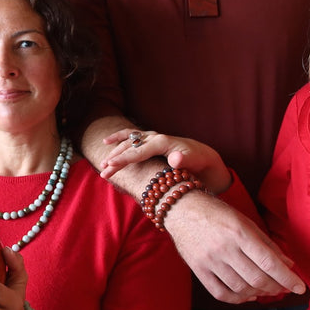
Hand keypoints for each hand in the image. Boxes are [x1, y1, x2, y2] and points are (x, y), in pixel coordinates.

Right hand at [101, 129, 231, 193]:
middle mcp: (155, 138)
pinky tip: (107, 142)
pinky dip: (119, 139)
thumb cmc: (200, 163)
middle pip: (130, 147)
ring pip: (128, 142)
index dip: (124, 159)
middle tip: (104, 172)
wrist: (206, 157)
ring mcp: (152, 138)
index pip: (138, 151)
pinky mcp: (151, 141)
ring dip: (115, 152)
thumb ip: (183, 160)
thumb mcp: (195, 162)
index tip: (110, 166)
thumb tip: (174, 159)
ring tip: (103, 164)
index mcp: (163, 142)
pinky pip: (131, 138)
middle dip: (115, 159)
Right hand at [165, 191, 305, 302]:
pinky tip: (247, 294)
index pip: (269, 262)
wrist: (181, 208)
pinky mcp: (198, 269)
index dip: (288, 278)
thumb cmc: (216, 213)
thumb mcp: (244, 221)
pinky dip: (238, 299)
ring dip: (259, 293)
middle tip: (285, 288)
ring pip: (241, 288)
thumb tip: (288, 265)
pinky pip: (221, 293)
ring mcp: (209, 260)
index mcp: (239, 232)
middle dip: (277, 287)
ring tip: (268, 290)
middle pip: (257, 278)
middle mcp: (224, 247)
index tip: (301, 287)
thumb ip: (267, 243)